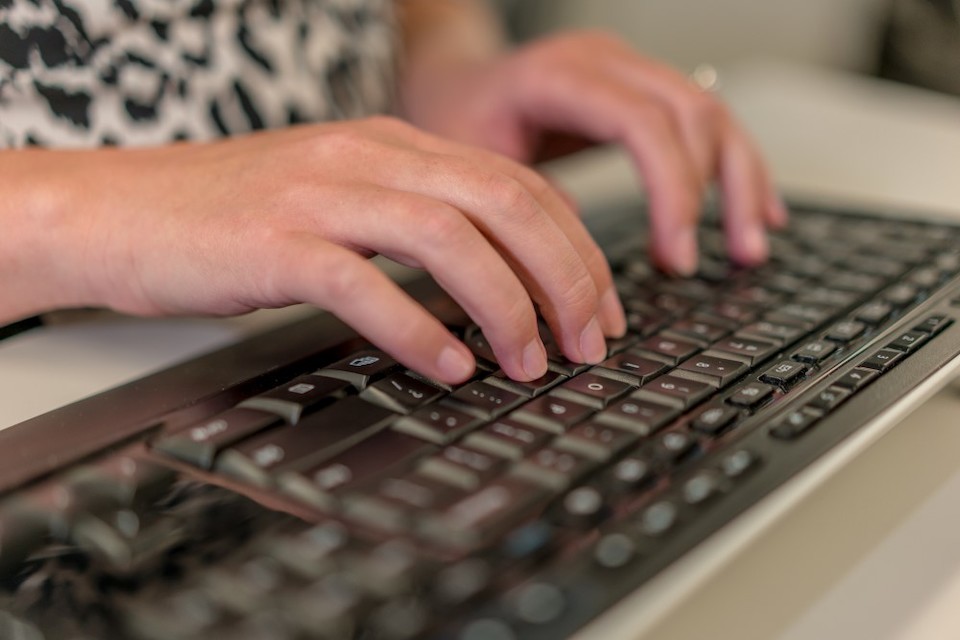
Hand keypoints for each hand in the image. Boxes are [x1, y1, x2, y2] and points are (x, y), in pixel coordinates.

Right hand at [32, 117, 624, 383]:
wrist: (120, 210)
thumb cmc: (232, 216)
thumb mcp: (341, 201)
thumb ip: (414, 225)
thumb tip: (495, 284)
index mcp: (393, 145)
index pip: (517, 184)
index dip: (576, 249)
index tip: (600, 308)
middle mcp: (367, 157)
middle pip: (503, 203)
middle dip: (564, 278)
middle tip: (588, 342)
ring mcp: (320, 196)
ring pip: (448, 237)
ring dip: (506, 306)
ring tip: (530, 362)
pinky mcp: (273, 244)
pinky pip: (365, 284)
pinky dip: (419, 330)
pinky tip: (448, 369)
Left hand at [402, 30, 787, 274]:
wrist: (455, 83)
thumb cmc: (455, 119)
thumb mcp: (469, 166)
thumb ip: (518, 210)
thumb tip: (570, 277)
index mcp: (559, 74)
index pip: (642, 122)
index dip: (671, 190)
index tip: (675, 257)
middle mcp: (605, 61)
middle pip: (692, 113)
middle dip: (714, 194)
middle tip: (715, 262)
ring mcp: (630, 69)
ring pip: (712, 115)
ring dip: (740, 183)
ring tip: (750, 247)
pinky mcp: (642, 90)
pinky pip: (706, 122)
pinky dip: (734, 168)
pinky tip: (756, 208)